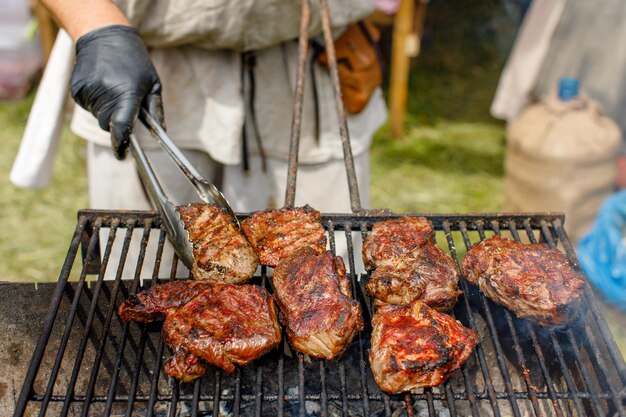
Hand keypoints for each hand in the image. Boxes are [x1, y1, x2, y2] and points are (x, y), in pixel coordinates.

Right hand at [70, 25, 163, 158]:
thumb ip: (155, 110)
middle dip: (117, 121)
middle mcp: (104, 94)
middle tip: (124, 102)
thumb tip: (162, 133)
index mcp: (126, 93)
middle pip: (109, 125)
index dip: (121, 143)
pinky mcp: (76, 89)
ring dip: (107, 109)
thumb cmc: (135, 61)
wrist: (103, 35)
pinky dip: (97, 102)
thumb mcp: (153, 83)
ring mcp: (87, 92)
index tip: (123, 155)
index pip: (121, 125)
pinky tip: (102, 84)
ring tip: (113, 87)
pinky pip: (89, 106)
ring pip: (98, 116)